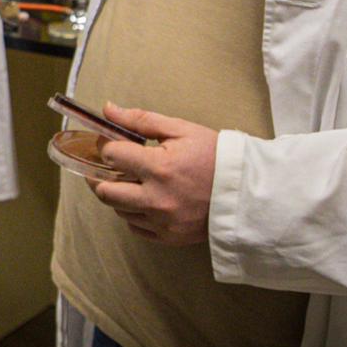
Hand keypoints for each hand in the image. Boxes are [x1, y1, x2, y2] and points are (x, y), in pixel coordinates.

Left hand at [88, 104, 218, 246]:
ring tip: (134, 181)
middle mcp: (156, 199)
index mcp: (159, 168)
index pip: (111, 156)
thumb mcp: (181, 129)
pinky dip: (134, 213)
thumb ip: (141, 119)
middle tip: (110, 167)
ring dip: (119, 194)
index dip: (107, 146)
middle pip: (105, 192)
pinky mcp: (168, 237)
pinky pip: (135, 227)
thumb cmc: (214, 156)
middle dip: (101, 176)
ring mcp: (162, 222)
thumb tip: (108, 109)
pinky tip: (146, 199)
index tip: (112, 143)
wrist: (244, 191)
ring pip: (119, 210)